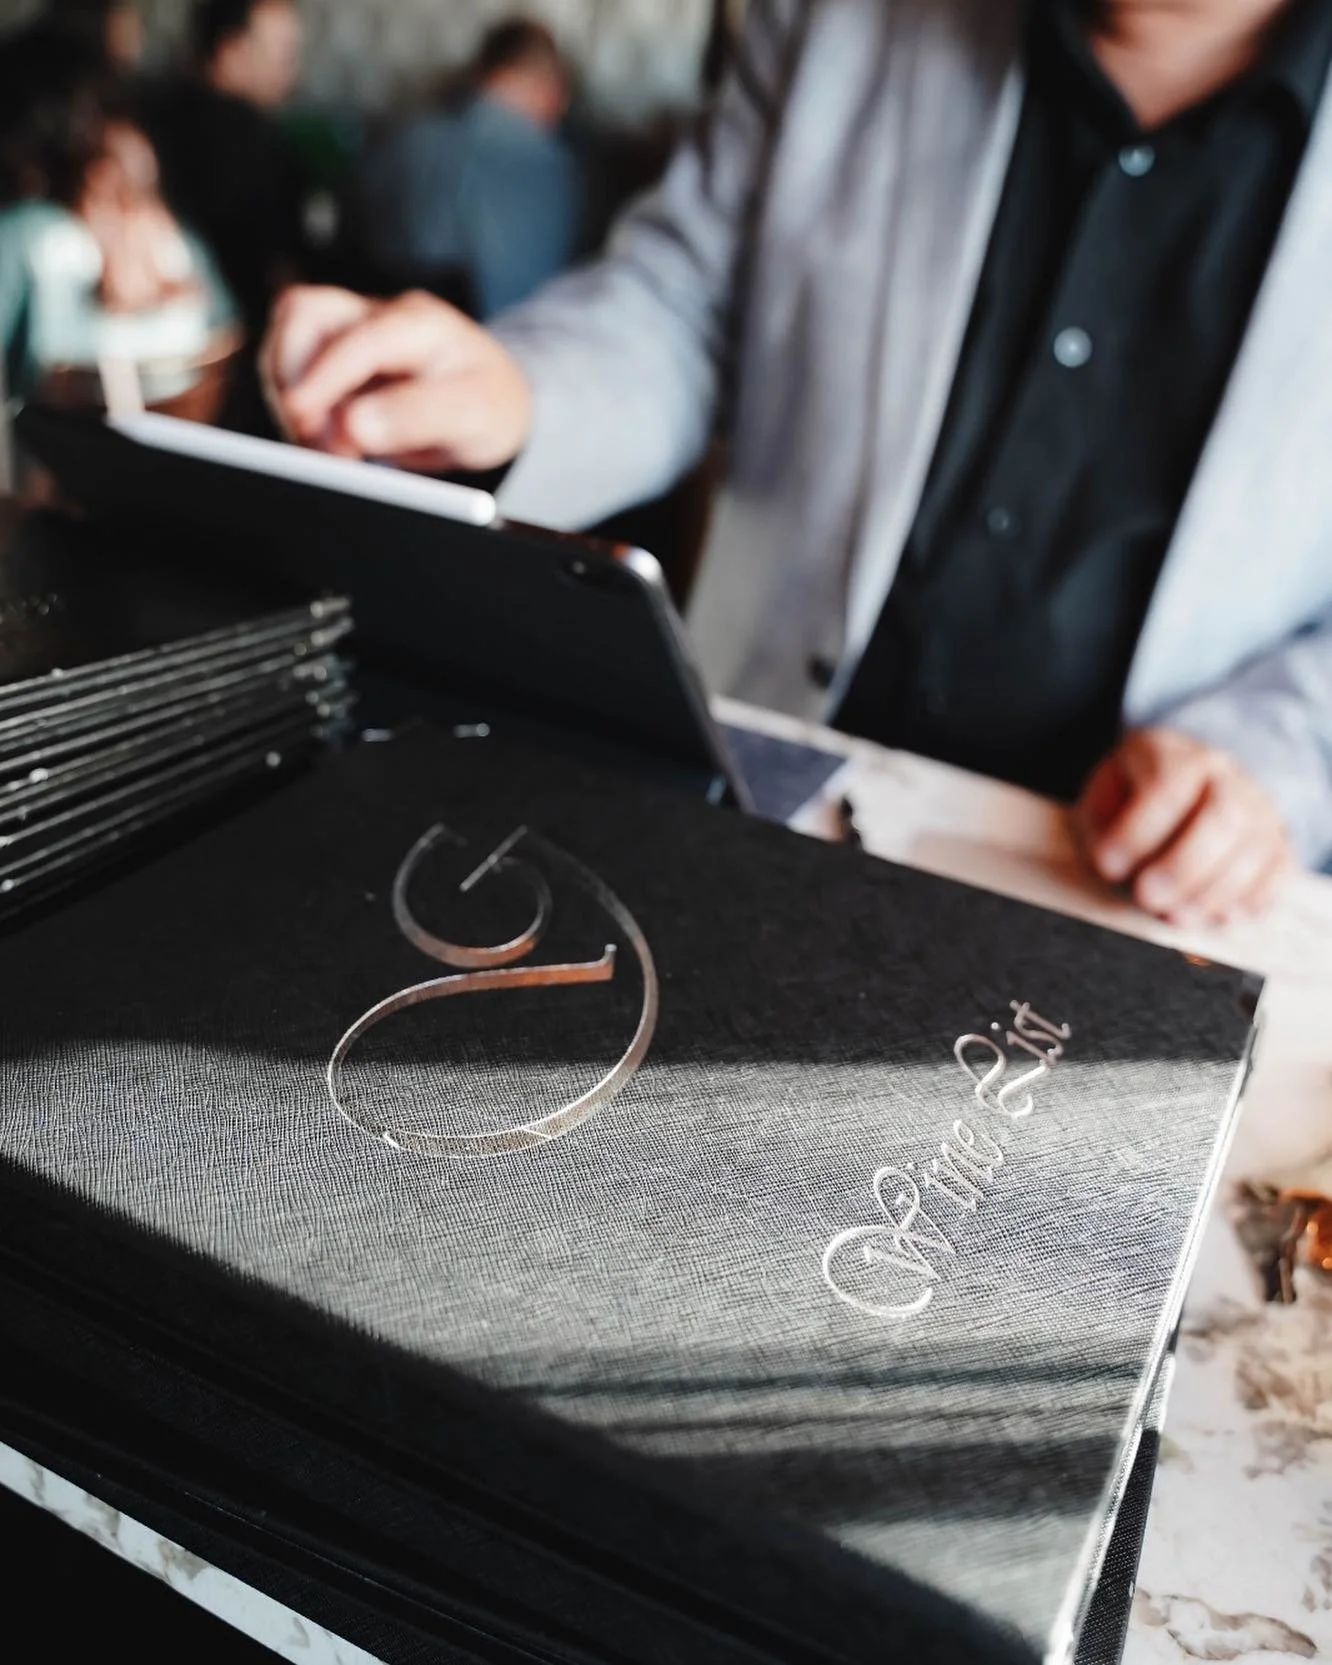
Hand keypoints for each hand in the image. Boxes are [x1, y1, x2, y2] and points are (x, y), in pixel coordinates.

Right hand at [260, 286, 532, 472]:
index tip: (302, 420)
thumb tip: (352, 428)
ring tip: (312, 438)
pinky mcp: (337, 347)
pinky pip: (291, 355)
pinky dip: (290, 391)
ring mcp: (355, 326)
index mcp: (421, 323)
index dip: (323, 379)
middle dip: (292, 377)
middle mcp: (381, 314)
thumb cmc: (488, 404)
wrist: (495, 401)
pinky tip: (315, 429)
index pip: (359, 339)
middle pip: (306, 314)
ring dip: (285, 384)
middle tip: (310, 437)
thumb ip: (416, 419)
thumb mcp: (473, 416)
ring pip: (290, 330)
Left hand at [1076, 727, 1292, 925]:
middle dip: (1182, 866)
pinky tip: (1219, 917)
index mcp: (1174, 753)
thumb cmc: (1134, 794)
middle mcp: (1224, 773)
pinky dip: (1252, 899)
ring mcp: (1258, 805)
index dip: (1137, 832)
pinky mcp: (1278, 839)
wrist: (1190, 781)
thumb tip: (1112, 864)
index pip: (1166, 786)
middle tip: (1146, 898)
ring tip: (1175, 917)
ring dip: (1212, 893)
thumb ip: (1101, 823)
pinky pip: (1278, 871)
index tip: (1108, 867)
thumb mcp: (1103, 794)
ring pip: (1253, 849)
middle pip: (1221, 817)